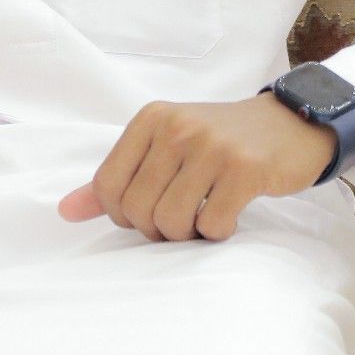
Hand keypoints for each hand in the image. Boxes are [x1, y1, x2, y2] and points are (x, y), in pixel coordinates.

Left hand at [56, 96, 337, 242]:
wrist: (290, 124)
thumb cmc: (221, 141)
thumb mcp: (165, 147)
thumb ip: (116, 178)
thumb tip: (64, 212)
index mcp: (150, 119)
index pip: (107, 187)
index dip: (124, 216)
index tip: (149, 213)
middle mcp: (176, 127)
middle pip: (137, 209)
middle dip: (156, 230)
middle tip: (181, 221)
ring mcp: (212, 146)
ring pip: (171, 220)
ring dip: (186, 235)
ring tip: (202, 220)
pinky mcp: (246, 168)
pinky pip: (212, 224)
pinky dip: (217, 233)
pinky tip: (228, 217)